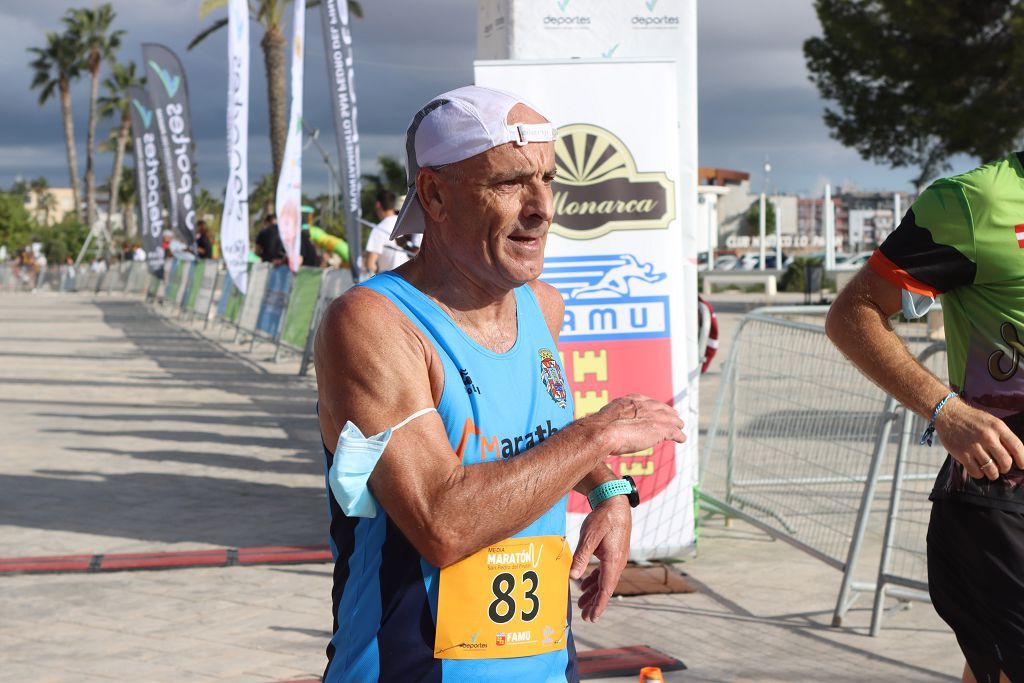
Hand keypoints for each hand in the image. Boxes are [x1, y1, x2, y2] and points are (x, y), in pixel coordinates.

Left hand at [569, 496, 630, 621]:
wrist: (615, 504)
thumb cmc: (602, 518)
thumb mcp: (589, 537)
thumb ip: (581, 557)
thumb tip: (573, 577)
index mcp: (613, 560)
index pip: (606, 589)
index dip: (599, 604)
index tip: (593, 617)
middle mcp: (617, 562)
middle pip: (606, 588)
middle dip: (595, 603)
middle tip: (585, 616)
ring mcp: (616, 558)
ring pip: (605, 581)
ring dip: (594, 593)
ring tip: (583, 604)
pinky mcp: (613, 554)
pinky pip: (604, 572)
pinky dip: (595, 580)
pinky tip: (586, 585)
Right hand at [583, 393, 684, 456]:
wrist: (604, 432)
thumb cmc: (598, 429)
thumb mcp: (604, 420)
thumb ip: (610, 421)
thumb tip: (602, 429)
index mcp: (630, 400)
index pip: (646, 401)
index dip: (653, 406)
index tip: (657, 408)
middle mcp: (644, 405)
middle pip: (661, 408)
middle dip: (668, 412)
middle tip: (674, 417)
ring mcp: (653, 416)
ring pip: (670, 419)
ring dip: (676, 424)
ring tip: (680, 427)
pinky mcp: (660, 428)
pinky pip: (674, 431)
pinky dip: (679, 435)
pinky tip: (682, 439)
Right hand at [935, 397, 1023, 479]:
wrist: (948, 414)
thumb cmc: (973, 419)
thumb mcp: (992, 422)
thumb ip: (1003, 436)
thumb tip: (1014, 455)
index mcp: (998, 427)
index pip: (1017, 447)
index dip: (1022, 460)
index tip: (1022, 466)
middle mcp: (987, 436)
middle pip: (1005, 462)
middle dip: (1005, 468)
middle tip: (1001, 467)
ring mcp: (974, 446)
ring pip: (991, 470)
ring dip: (993, 473)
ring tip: (991, 471)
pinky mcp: (962, 454)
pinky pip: (976, 472)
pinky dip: (979, 474)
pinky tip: (978, 468)